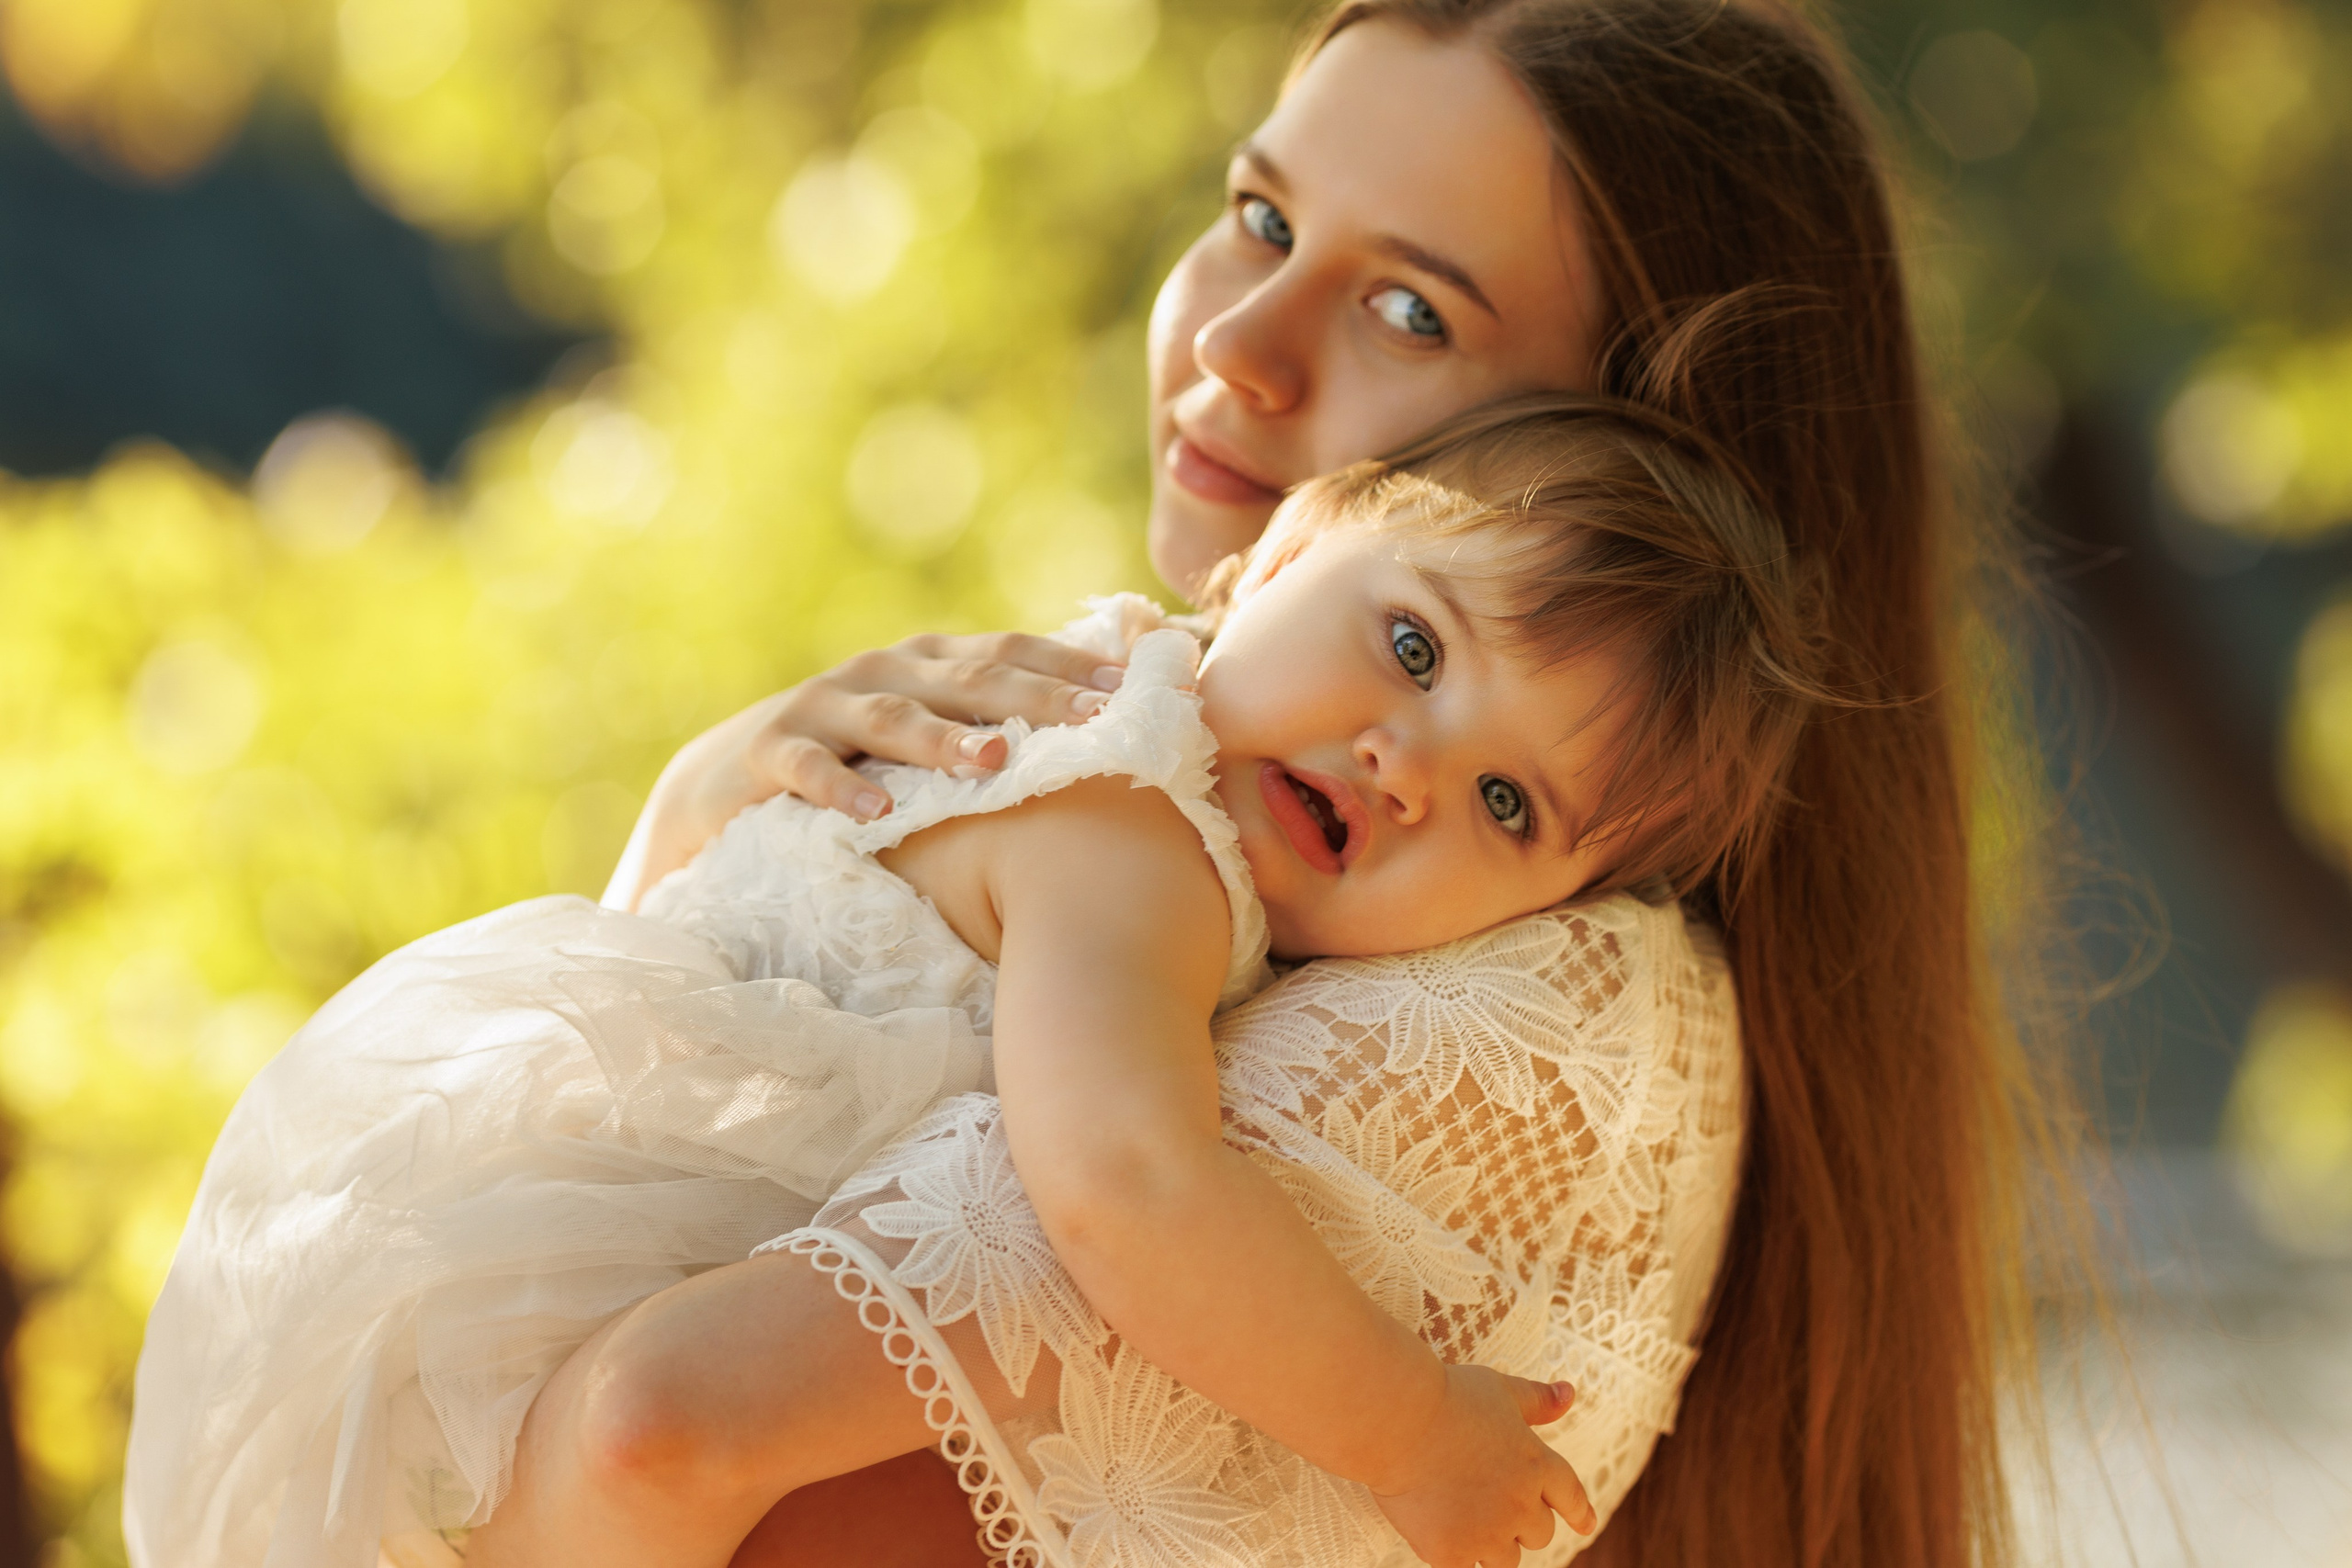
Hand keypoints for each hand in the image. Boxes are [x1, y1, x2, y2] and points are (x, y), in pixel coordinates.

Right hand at [603, 633, 1126, 908]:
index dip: (1071, 667)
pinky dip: (843, 789)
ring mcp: (823, 707)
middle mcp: (882, 674)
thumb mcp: (923, 744)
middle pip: (967, 679)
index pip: (1010, 653)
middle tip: (1093, 721)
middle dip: (1035, 697)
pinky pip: (808, 769)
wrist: (721, 790)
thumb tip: (1102, 739)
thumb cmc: (852, 768)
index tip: (1134, 690)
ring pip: (893, 719)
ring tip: (994, 761)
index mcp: (929, 666)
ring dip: (945, 738)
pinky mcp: (768, 754)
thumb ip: (993, 730)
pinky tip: (879, 813)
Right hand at [1371, 1367, 1595, 1567]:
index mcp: (1537, 1464)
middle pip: (1540, 1534)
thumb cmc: (1446, 1396)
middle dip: (1521, 1522)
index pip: (1571, 1496)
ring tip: (1462, 1518)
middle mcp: (1520, 1504)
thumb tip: (1569, 1393)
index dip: (1580, 1513)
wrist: (1397, 1419)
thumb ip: (1536, 1400)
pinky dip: (1453, 1555)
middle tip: (1487, 1500)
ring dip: (1490, 1545)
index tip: (1586, 1525)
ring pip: (1506, 1560)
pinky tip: (1438, 1536)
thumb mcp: (1499, 1390)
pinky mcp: (1450, 1552)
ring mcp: (1486, 1532)